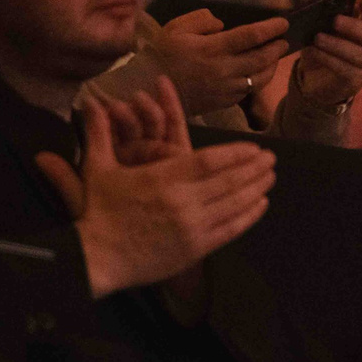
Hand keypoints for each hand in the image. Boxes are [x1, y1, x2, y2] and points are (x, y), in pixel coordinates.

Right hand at [37, 79, 276, 295]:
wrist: (95, 259)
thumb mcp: (97, 168)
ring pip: (234, 204)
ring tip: (271, 177)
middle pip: (229, 181)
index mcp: (163, 178)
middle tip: (272, 159)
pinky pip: (230, 230)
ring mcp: (192, 228)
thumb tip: (89, 102)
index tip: (254, 148)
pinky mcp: (195, 249)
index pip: (210, 161)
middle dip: (254, 169)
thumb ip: (99, 134)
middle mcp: (183, 202)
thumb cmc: (97, 212)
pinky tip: (261, 205)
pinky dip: (249, 216)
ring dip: (256, 189)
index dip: (236, 153)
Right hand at [141, 8, 290, 115]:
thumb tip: (222, 24)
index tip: (283, 23)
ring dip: (271, 66)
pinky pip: (247, 91)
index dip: (270, 29)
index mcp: (212, 49)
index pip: (251, 36)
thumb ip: (202, 20)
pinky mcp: (223, 102)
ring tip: (275, 57)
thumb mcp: (177, 28)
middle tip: (284, 41)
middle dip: (277, 48)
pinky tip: (257, 73)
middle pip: (261, 59)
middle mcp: (222, 70)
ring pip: (259, 78)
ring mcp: (224, 88)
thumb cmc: (163, 54)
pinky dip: (257, 80)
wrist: (149, 88)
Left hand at [287, 0, 361, 117]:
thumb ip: (329, 21)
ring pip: (357, 54)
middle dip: (353, 26)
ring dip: (336, 44)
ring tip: (317, 37)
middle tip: (335, 20)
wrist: (314, 81)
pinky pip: (345, 69)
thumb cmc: (322, 50)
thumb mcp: (324, 33)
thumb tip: (325, 9)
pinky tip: (314, 51)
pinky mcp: (356, 81)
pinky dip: (328, 59)